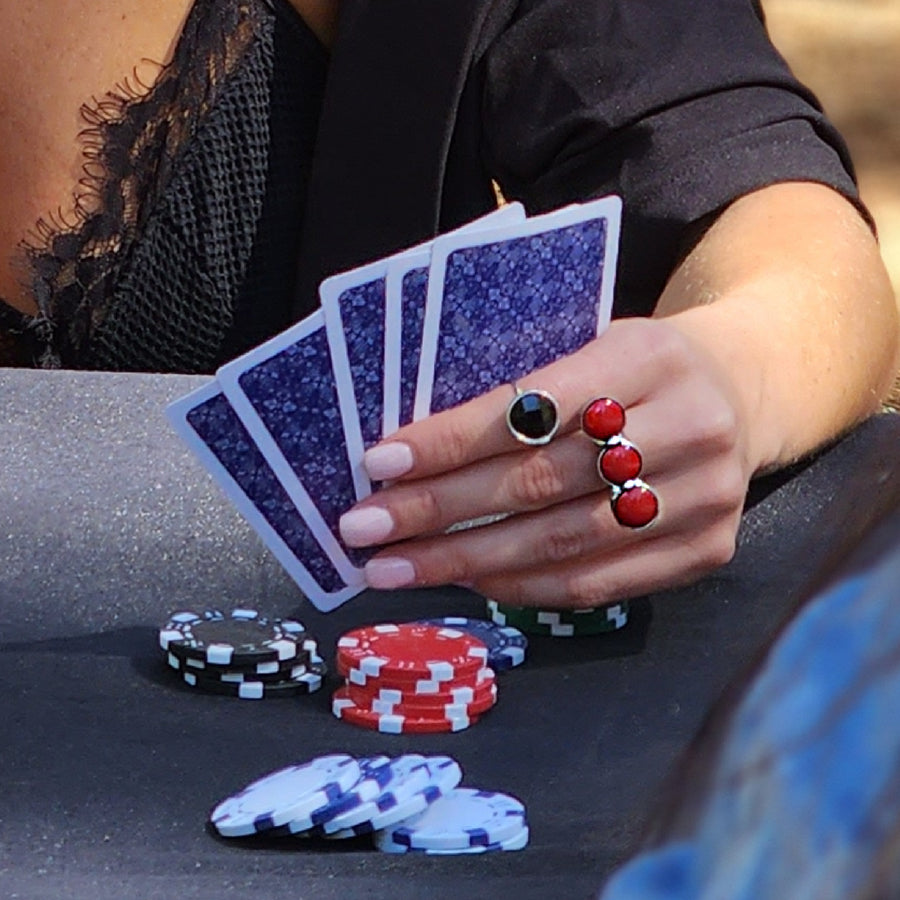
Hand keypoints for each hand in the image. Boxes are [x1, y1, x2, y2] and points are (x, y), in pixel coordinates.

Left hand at [338, 315, 754, 607]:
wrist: (742, 391)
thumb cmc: (639, 366)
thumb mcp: (593, 343)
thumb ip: (523, 390)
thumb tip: (412, 451)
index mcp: (650, 354)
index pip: (532, 407)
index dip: (452, 440)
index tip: (380, 461)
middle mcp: (690, 427)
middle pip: (541, 483)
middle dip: (440, 511)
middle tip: (365, 528)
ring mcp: (706, 497)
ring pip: (562, 543)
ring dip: (465, 561)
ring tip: (396, 567)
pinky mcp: (708, 550)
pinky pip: (596, 585)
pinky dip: (520, 587)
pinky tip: (466, 580)